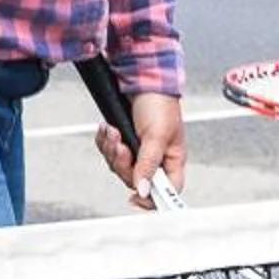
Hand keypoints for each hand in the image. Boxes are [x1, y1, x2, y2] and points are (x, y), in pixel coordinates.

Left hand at [94, 88, 185, 207]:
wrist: (141, 79)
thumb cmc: (159, 104)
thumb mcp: (156, 136)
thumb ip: (149, 164)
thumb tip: (144, 190)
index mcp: (172, 160)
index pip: (167, 191)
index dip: (152, 199)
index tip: (135, 198)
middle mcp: (156, 159)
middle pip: (135, 180)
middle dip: (123, 163)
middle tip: (121, 146)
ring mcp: (139, 151)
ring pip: (119, 166)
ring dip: (112, 149)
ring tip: (113, 131)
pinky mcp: (124, 141)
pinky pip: (110, 152)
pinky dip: (106, 141)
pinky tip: (107, 128)